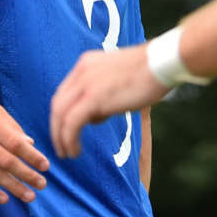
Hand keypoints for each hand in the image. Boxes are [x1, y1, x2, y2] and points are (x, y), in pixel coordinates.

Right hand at [0, 90, 48, 204]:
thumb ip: (10, 125)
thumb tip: (29, 143)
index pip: (14, 142)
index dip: (32, 155)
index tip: (45, 165)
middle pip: (6, 160)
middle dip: (27, 174)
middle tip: (42, 184)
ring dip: (13, 186)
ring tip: (29, 195)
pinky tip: (4, 198)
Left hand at [49, 43, 168, 158]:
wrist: (160, 63)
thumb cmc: (148, 72)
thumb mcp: (117, 78)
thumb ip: (103, 93)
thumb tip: (96, 114)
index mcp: (86, 64)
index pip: (64, 92)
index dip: (62, 115)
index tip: (66, 131)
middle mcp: (81, 71)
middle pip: (57, 104)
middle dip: (56, 128)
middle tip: (61, 147)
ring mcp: (85, 83)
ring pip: (60, 114)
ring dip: (60, 137)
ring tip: (67, 153)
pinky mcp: (93, 97)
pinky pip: (71, 122)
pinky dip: (68, 139)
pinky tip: (75, 151)